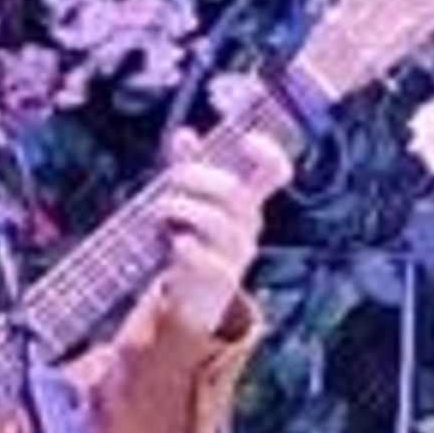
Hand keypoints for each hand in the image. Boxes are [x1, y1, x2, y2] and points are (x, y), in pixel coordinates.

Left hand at [145, 129, 288, 332]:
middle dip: (198, 178)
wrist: (196, 298)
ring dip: (184, 208)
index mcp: (247, 200)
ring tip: (158, 209)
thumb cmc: (196, 238)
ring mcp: (237, 253)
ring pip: (219, 223)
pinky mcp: (221, 280)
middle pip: (234, 192)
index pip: (275, 173)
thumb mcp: (194, 201)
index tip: (247, 139)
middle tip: (171, 177)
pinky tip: (176, 241)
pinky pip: (209, 261)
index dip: (269, 154)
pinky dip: (189, 248)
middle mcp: (248, 225)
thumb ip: (188, 166)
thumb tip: (184, 134)